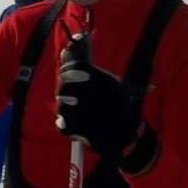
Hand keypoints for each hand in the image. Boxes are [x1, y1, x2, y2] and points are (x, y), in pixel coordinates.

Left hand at [55, 37, 157, 171]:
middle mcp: (98, 96)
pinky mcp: (81, 131)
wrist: (125, 136)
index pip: (76, 66)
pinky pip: (61, 124)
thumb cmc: (115, 105)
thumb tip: (64, 51)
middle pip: (65, 85)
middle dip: (63, 89)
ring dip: (64, 107)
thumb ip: (86, 70)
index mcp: (106, 81)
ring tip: (75, 111)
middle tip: (67, 94)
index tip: (64, 73)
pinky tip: (75, 124)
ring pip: (61, 105)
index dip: (66, 69)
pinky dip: (64, 124)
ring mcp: (89, 115)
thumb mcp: (109, 84)